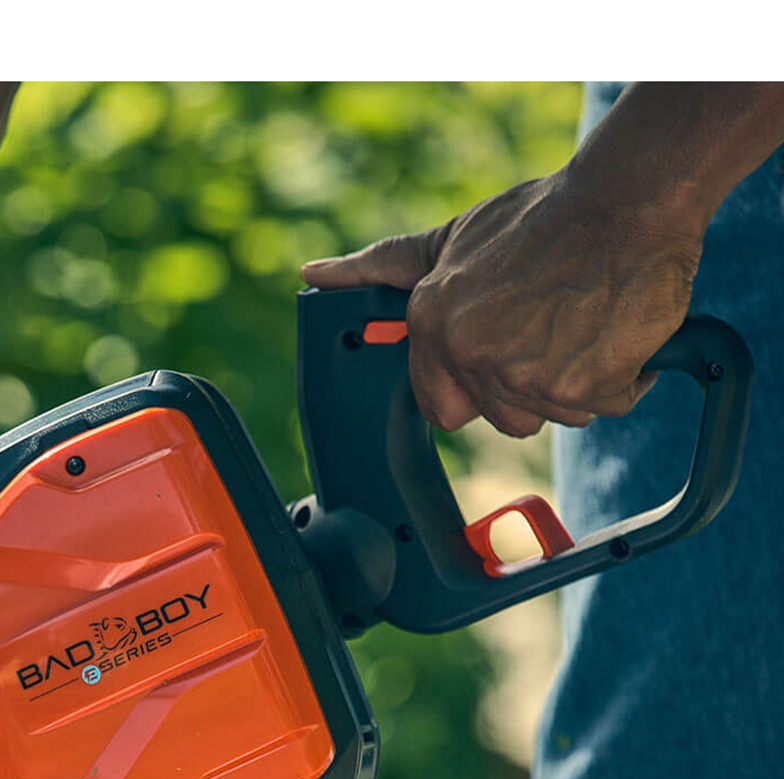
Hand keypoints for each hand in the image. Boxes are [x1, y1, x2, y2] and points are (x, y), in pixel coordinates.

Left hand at [301, 169, 703, 436]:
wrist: (627, 198)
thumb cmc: (542, 216)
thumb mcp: (450, 239)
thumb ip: (384, 267)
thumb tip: (314, 274)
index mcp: (432, 326)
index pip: (441, 406)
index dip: (474, 388)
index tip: (501, 360)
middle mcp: (473, 355)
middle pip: (504, 418)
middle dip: (530, 387)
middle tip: (553, 330)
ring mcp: (527, 376)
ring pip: (555, 413)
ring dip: (576, 381)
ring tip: (582, 320)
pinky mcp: (583, 386)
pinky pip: (603, 404)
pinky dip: (620, 377)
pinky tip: (613, 326)